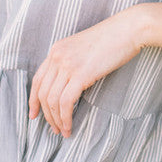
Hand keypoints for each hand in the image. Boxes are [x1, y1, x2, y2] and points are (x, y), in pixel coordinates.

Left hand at [29, 7, 146, 136]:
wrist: (128, 29)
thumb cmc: (113, 39)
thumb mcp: (84, 48)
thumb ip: (72, 63)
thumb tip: (69, 86)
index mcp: (57, 49)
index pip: (38, 79)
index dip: (33, 100)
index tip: (34, 114)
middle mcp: (57, 56)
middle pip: (43, 93)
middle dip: (46, 115)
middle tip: (54, 129)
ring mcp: (67, 65)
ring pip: (52, 100)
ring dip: (56, 120)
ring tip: (63, 131)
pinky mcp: (80, 74)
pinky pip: (66, 103)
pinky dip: (65, 118)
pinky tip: (70, 126)